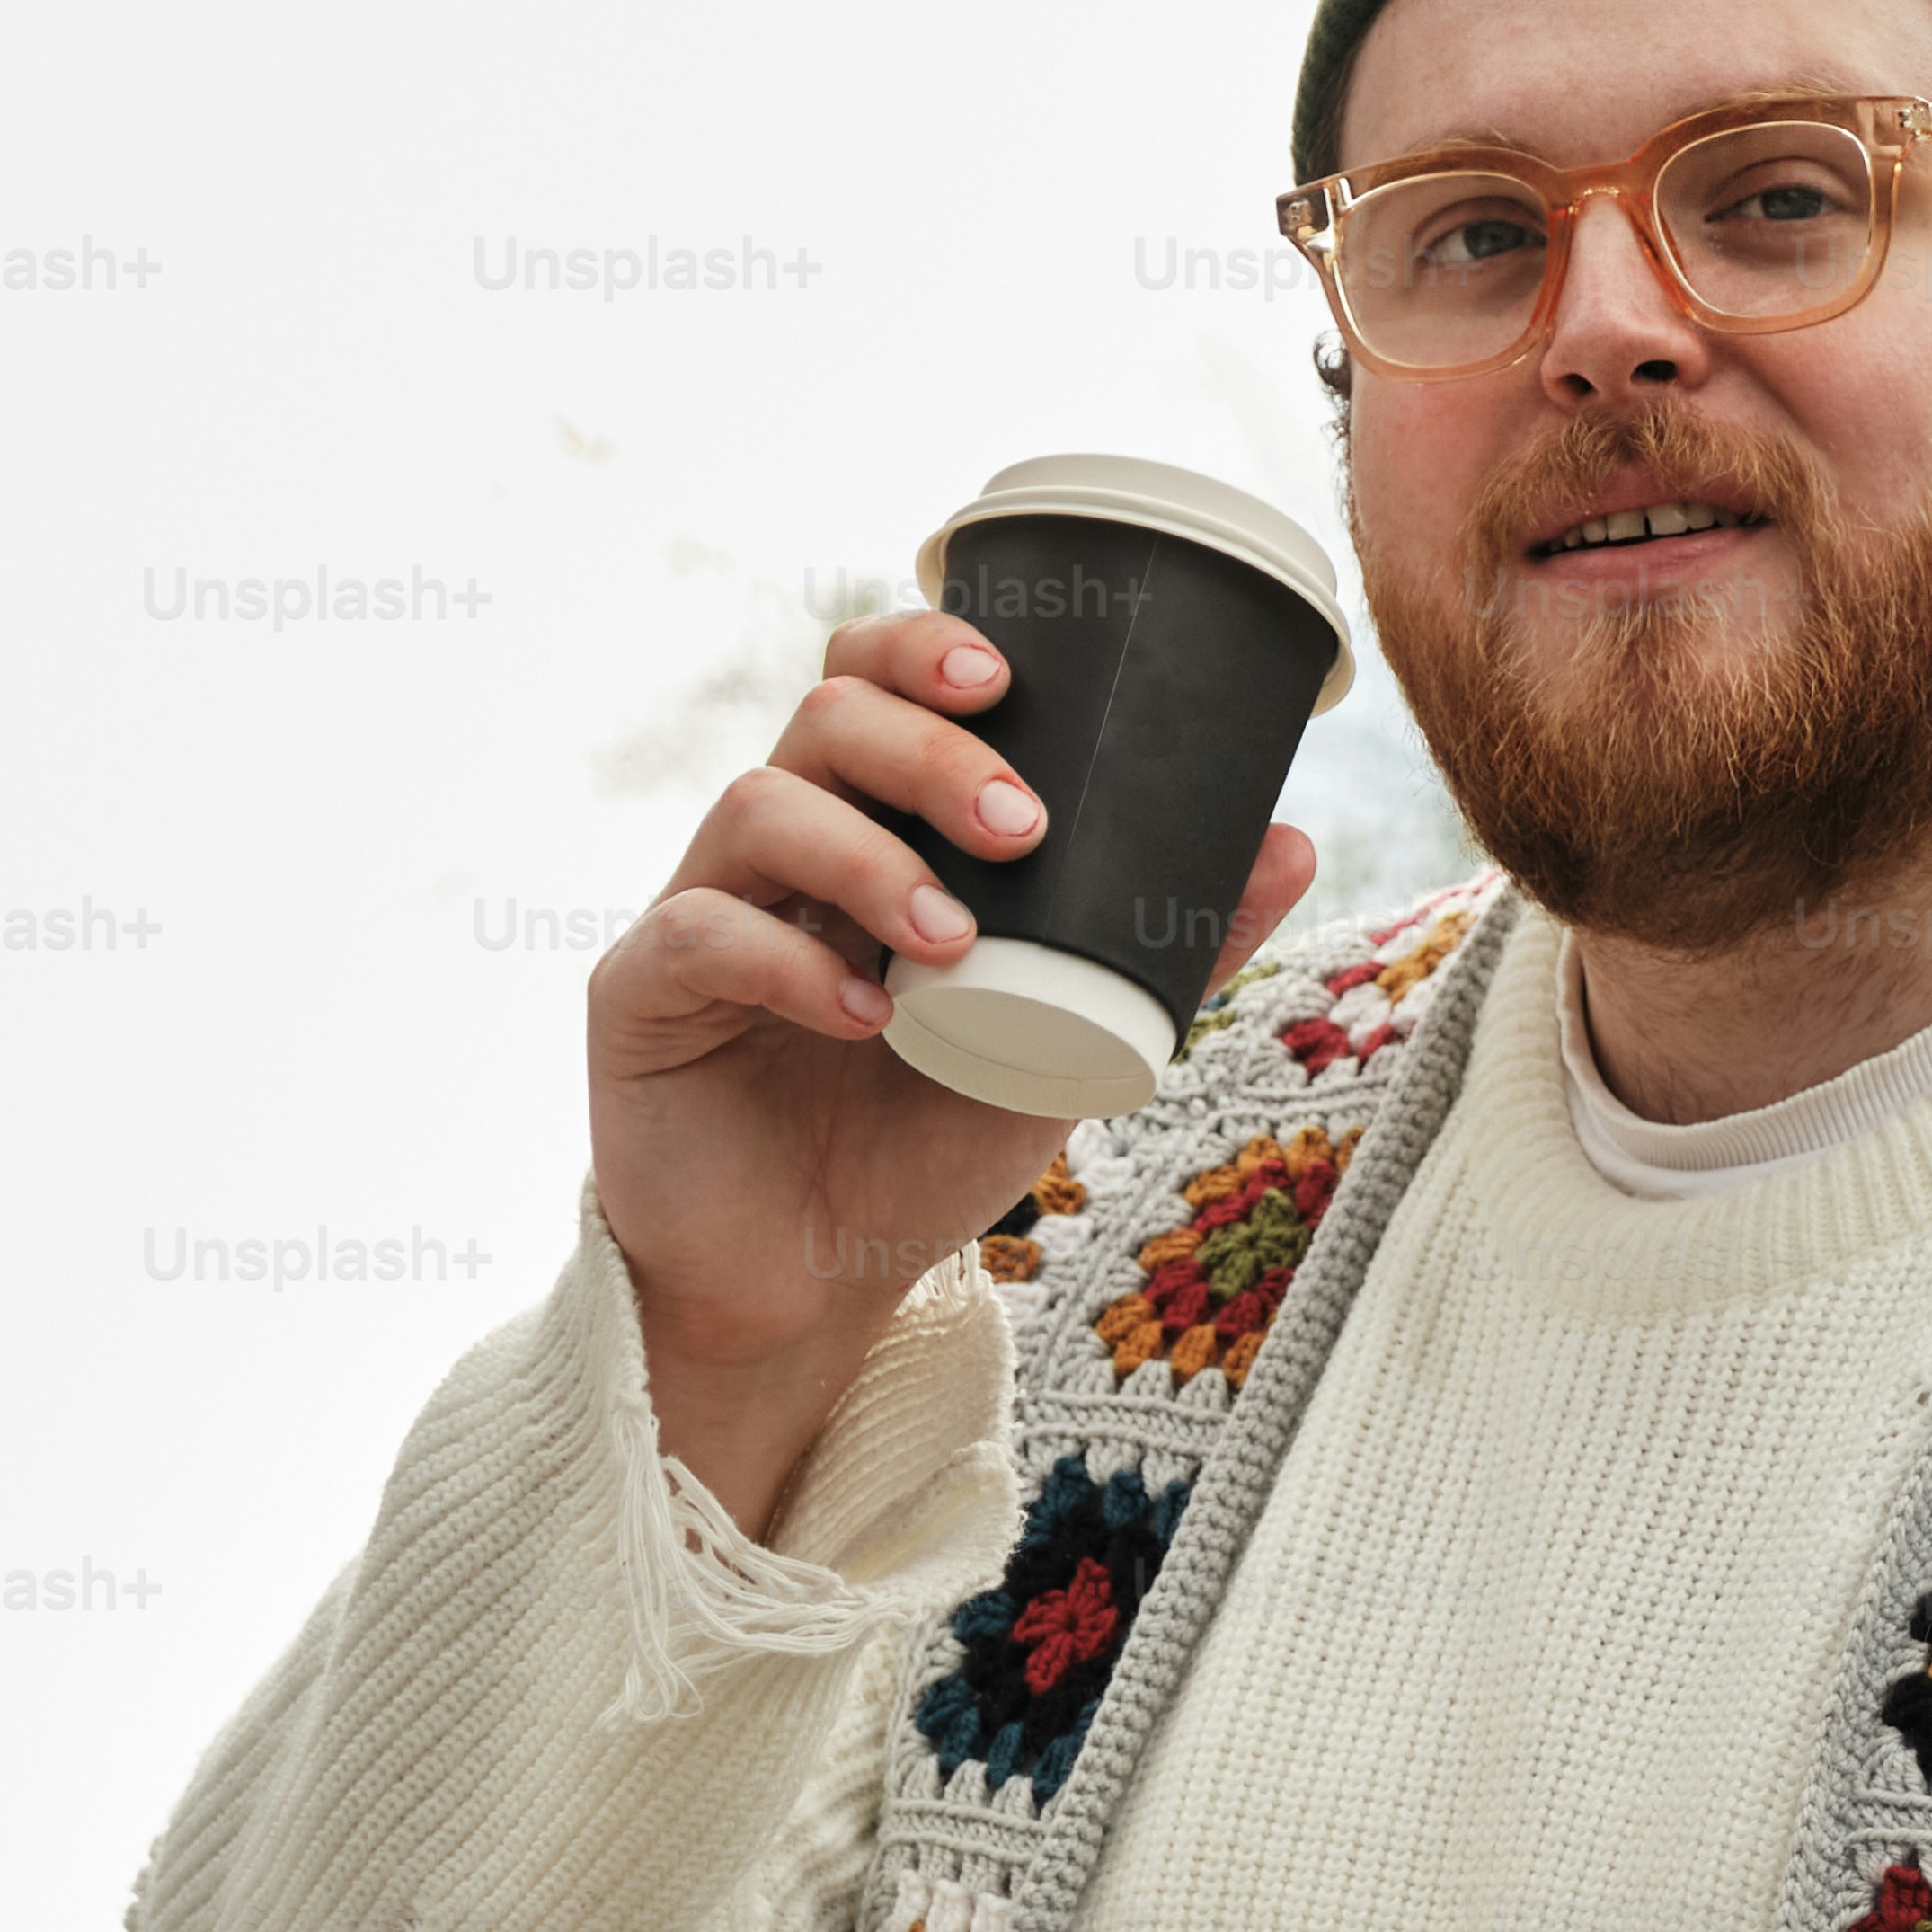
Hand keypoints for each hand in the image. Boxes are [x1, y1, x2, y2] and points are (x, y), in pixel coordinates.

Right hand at [596, 606, 1321, 1532]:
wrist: (813, 1285)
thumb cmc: (920, 1146)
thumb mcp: (1064, 1045)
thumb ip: (1165, 954)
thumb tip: (1291, 841)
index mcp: (865, 829)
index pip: (870, 683)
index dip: (920, 647)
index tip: (1006, 676)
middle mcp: (775, 851)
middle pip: (822, 718)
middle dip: (928, 748)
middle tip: (1021, 823)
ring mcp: (700, 912)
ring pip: (757, 805)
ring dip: (869, 854)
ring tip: (955, 936)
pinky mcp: (640, 997)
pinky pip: (699, 935)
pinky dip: (787, 961)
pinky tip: (862, 1012)